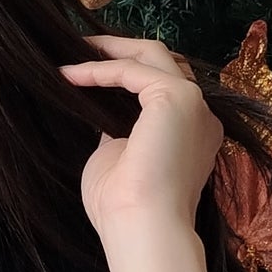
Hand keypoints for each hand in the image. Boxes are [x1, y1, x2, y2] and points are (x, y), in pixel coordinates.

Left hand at [57, 33, 224, 236]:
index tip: (91, 70)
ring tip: (76, 49)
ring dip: (113, 50)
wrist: (142, 226)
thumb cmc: (124, 208)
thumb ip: (118, 132)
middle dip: (123, 50)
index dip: (128, 75)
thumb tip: (100, 112)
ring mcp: (194, 105)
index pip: (163, 88)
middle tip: (83, 45)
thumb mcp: (119, 158)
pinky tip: (70, 74)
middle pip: (164, 63)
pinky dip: (100, 69)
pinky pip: (133, 70)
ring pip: (154, 55)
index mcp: (191, 134)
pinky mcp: (178, 97)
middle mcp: (200, 117)